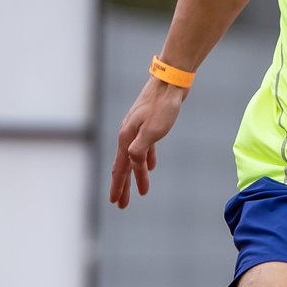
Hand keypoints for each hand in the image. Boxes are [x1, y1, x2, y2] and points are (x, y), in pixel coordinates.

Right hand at [109, 78, 185, 207]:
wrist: (170, 82)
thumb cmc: (163, 106)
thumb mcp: (152, 131)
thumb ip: (140, 150)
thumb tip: (133, 165)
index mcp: (126, 138)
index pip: (121, 169)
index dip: (118, 187)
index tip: (116, 203)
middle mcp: (127, 134)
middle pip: (124, 165)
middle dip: (123, 186)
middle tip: (122, 204)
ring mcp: (137, 128)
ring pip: (134, 157)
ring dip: (136, 174)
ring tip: (139, 190)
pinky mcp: (148, 123)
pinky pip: (145, 147)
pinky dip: (147, 159)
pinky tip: (152, 165)